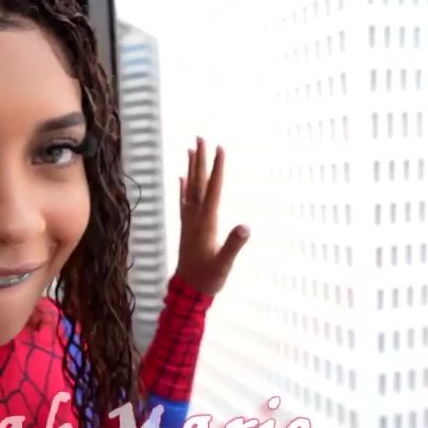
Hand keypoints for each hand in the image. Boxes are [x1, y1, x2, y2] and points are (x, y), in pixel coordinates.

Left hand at [175, 137, 249, 295]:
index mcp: (206, 222)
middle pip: (198, 182)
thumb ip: (234, 245)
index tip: (220, 148)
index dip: (217, 168)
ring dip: (191, 168)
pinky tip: (181, 177)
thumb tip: (246, 227)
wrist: (187, 291)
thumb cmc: (208, 278)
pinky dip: (183, 187)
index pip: (213, 189)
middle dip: (201, 159)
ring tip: (190, 149)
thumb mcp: (224, 263)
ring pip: (189, 188)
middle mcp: (194, 217)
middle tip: (200, 137)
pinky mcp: (186, 227)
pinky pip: (183, 201)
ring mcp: (188, 221)